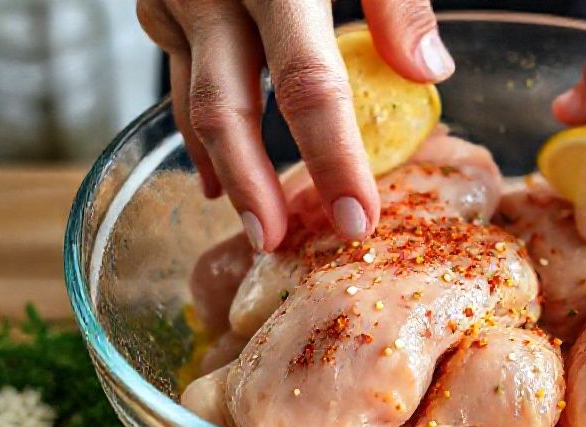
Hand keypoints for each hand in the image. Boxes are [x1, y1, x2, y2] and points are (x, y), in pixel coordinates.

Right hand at [137, 0, 452, 249]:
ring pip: (192, 99)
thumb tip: (428, 72)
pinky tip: (213, 162)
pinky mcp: (157, 0)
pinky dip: (198, 124)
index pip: (309, 86)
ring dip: (221, 166)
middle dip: (254, 186)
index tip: (357, 220)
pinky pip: (176, 72)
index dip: (334, 160)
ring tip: (251, 220)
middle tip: (277, 243)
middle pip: (227, 108)